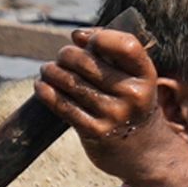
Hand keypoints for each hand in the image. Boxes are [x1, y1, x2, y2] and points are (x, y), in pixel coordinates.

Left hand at [40, 26, 178, 182]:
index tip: (84, 40)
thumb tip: (77, 36)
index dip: (100, 37)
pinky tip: (41, 86)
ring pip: (72, 83)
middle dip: (67, 54)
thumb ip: (111, 51)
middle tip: (61, 56)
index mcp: (146, 75)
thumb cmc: (129, 101)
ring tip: (47, 69)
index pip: (126, 45)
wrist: (141, 150)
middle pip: (88, 62)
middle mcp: (133, 94)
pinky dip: (47, 93)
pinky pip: (64, 106)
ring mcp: (114, 115)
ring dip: (52, 71)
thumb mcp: (132, 77)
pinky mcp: (96, 132)